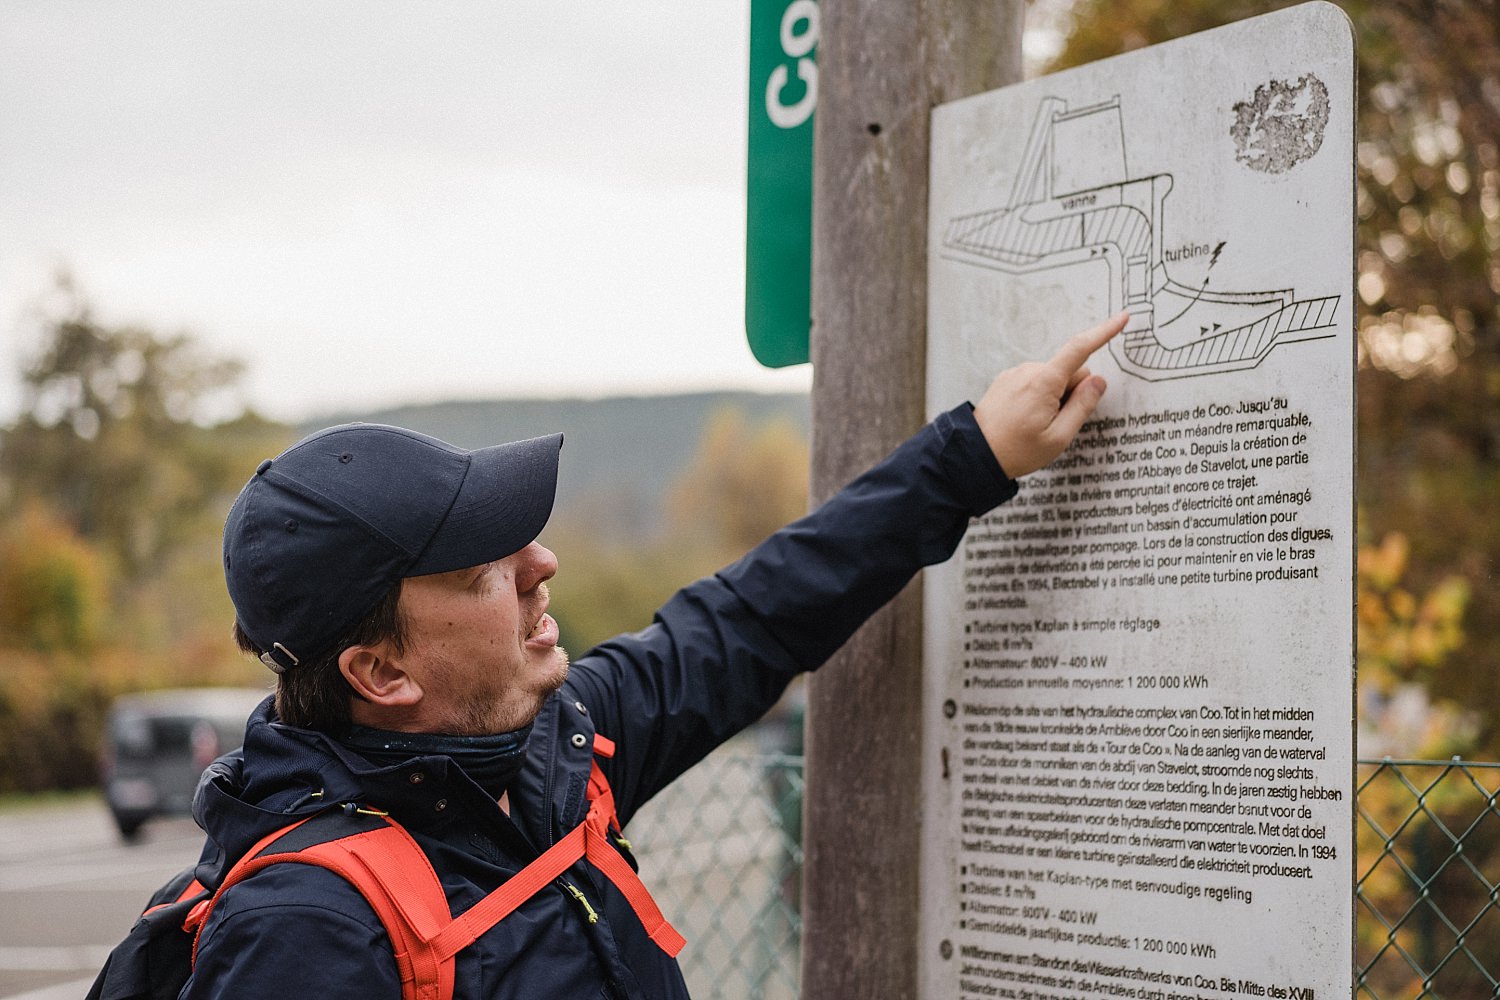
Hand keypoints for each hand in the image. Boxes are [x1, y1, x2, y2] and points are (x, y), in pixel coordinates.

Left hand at [973, 312, 1126, 477]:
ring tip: (1036, 425)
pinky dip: (1040, 396)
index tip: (1122, 318)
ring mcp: (1015, 374)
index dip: (1104, 332)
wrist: (975, 455)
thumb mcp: (1058, 437)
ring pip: (1053, 378)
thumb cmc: (1016, 451)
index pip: (1080, 349)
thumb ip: (1082, 406)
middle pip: (1070, 372)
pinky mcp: (1007, 380)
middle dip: (1073, 392)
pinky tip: (1026, 418)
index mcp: (1043, 382)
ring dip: (1055, 397)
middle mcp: (1028, 370)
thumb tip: (1099, 381)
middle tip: (1056, 423)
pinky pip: (1036, 382)